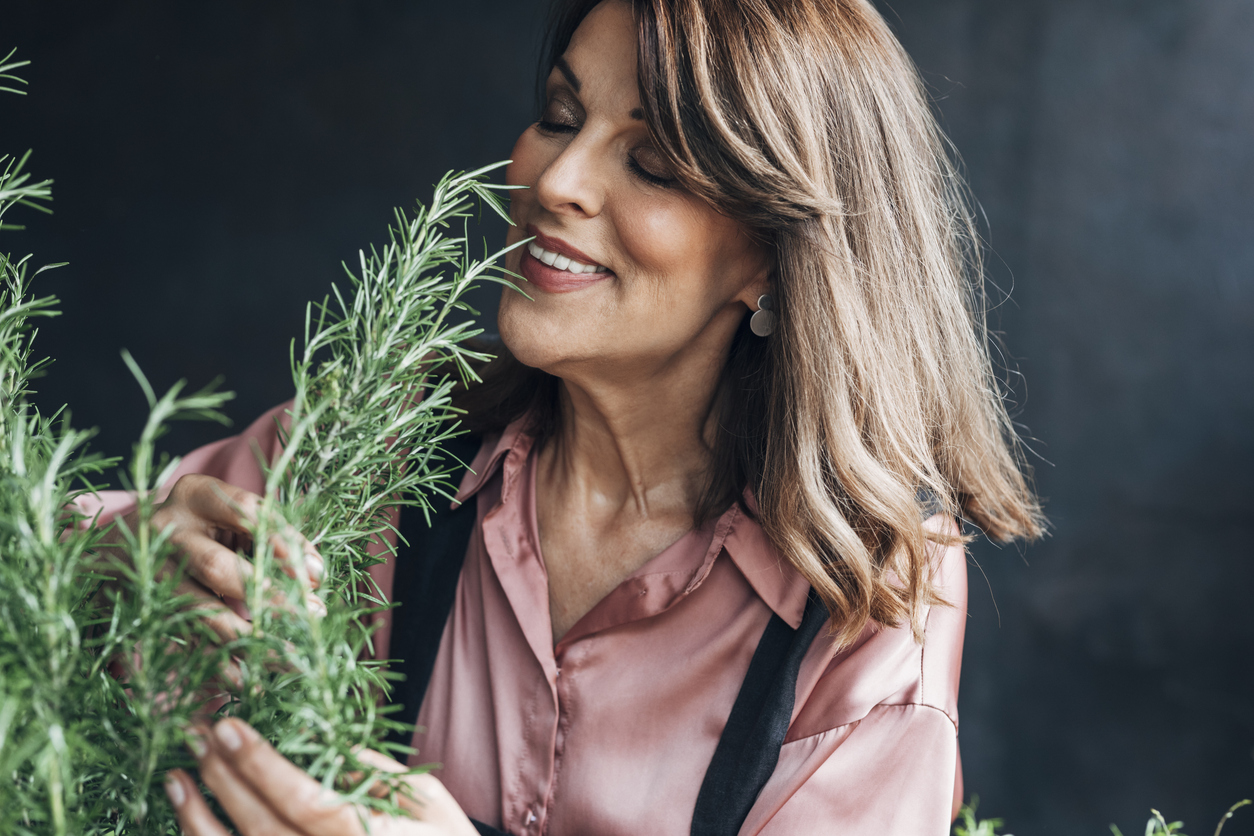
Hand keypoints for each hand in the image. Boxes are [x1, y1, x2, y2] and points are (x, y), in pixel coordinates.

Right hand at [97, 473, 325, 643]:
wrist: (123, 548)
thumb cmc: (204, 528)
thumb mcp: (235, 520)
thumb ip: (273, 540)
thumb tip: (314, 576)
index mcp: (195, 495)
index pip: (245, 512)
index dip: (283, 545)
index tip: (316, 575)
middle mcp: (165, 531)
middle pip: (217, 567)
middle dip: (269, 597)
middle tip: (311, 616)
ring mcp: (148, 573)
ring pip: (201, 611)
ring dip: (250, 639)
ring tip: (292, 656)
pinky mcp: (143, 609)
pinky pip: (185, 641)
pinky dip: (219, 664)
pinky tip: (249, 680)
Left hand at [165, 718, 478, 835]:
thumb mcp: (430, 802)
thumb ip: (379, 774)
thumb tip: (328, 743)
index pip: (307, 801)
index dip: (262, 765)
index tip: (230, 726)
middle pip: (264, 828)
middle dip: (225, 778)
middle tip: (198, 734)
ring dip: (199, 819)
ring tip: (176, 778)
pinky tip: (191, 822)